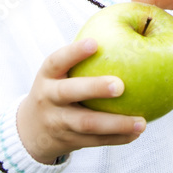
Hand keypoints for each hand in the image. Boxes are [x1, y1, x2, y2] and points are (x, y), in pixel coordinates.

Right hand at [16, 38, 145, 163]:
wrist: (30, 130)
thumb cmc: (57, 89)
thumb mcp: (58, 73)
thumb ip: (81, 59)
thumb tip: (126, 31)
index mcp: (47, 76)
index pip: (57, 61)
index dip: (74, 52)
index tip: (94, 42)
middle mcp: (49, 98)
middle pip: (69, 93)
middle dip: (94, 88)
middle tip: (121, 85)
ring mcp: (58, 122)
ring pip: (87, 124)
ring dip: (116, 124)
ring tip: (141, 122)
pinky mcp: (69, 141)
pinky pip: (96, 141)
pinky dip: (117, 138)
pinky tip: (136, 133)